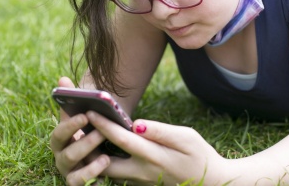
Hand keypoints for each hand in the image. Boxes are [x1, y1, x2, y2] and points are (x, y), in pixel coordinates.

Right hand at [50, 77, 110, 184]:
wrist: (102, 153)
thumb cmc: (91, 131)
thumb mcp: (86, 116)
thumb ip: (73, 98)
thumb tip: (62, 78)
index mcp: (61, 141)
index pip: (59, 134)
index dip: (70, 126)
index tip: (84, 116)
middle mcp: (62, 159)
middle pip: (68, 154)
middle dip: (85, 143)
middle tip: (101, 133)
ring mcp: (71, 174)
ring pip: (75, 174)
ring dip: (90, 164)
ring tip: (105, 157)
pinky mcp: (80, 185)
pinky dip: (93, 179)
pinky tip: (106, 172)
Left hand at [88, 112, 228, 184]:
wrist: (211, 183)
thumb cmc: (200, 156)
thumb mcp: (187, 138)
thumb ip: (161, 131)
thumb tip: (137, 124)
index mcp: (153, 157)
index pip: (121, 139)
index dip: (104, 125)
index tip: (90, 110)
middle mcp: (142, 173)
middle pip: (105, 162)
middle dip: (89, 146)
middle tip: (78, 127)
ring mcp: (140, 182)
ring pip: (108, 171)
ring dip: (95, 156)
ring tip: (84, 135)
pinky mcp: (140, 185)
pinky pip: (117, 175)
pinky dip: (106, 162)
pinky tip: (101, 148)